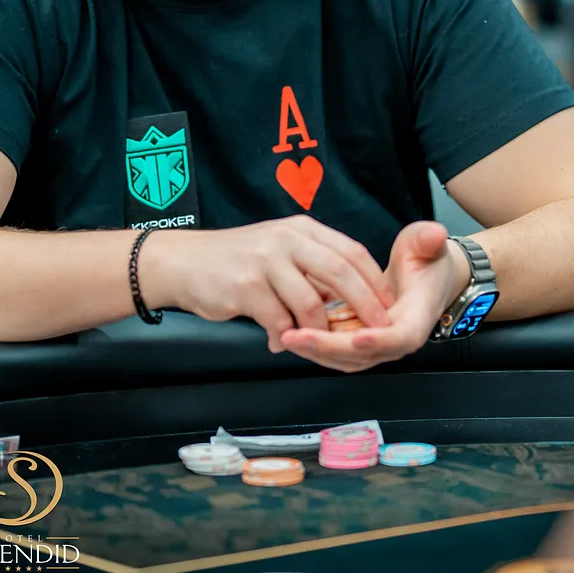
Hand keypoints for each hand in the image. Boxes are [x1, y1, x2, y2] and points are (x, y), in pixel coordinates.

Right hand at [141, 216, 393, 356]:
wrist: (184, 262)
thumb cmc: (237, 260)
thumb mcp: (279, 248)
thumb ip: (312, 266)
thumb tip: (350, 298)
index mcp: (301, 229)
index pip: (351, 251)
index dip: (374, 281)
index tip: (388, 306)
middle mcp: (287, 240)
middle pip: (340, 273)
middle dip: (364, 305)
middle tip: (377, 330)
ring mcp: (266, 262)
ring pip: (310, 302)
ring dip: (320, 329)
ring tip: (320, 343)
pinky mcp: (245, 287)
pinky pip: (278, 321)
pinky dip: (285, 337)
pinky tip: (280, 343)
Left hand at [280, 221, 469, 372]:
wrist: (425, 278)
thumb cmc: (425, 262)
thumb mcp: (426, 246)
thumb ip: (428, 241)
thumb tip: (435, 234)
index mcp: (416, 319)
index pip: (398, 337)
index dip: (378, 340)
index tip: (355, 337)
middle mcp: (395, 340)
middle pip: (362, 355)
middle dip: (328, 347)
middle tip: (294, 336)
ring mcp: (376, 346)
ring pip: (344, 358)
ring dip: (314, 350)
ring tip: (284, 335)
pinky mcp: (359, 343)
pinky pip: (335, 352)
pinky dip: (314, 346)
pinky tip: (289, 333)